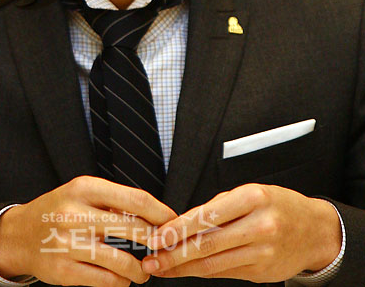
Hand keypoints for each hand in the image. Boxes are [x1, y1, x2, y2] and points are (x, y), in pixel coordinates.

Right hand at [0, 175, 176, 286]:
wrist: (19, 235)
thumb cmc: (59, 211)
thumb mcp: (82, 193)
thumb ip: (113, 201)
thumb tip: (156, 216)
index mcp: (85, 188)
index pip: (135, 198)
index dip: (160, 213)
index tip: (173, 222)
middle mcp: (76, 213)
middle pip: (133, 228)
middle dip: (156, 241)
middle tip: (165, 248)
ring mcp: (69, 244)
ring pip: (122, 261)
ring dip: (140, 270)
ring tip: (144, 271)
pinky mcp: (64, 272)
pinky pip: (106, 280)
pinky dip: (121, 281)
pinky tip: (123, 278)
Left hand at [141, 184, 341, 282]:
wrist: (315, 230)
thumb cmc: (278, 206)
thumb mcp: (252, 193)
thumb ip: (220, 206)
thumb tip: (183, 222)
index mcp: (253, 198)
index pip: (207, 215)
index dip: (178, 228)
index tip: (157, 235)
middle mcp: (259, 225)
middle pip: (207, 243)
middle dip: (174, 253)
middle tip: (151, 258)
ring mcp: (262, 252)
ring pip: (213, 263)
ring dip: (183, 267)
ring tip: (161, 267)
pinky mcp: (262, 272)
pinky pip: (225, 272)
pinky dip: (202, 272)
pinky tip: (186, 271)